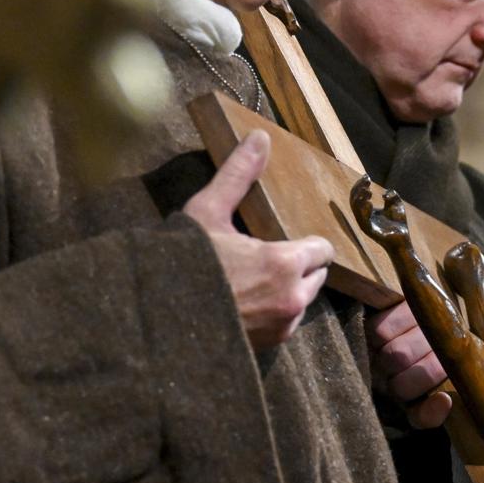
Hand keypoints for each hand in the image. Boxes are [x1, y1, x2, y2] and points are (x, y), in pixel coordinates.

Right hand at [184, 130, 334, 350]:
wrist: (160, 316)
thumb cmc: (184, 260)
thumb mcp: (207, 211)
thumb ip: (238, 175)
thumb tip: (261, 138)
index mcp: (285, 263)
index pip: (323, 250)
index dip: (307, 243)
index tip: (287, 239)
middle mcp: (293, 298)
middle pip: (317, 275)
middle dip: (299, 266)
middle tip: (266, 257)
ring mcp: (284, 325)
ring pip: (303, 300)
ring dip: (289, 290)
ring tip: (254, 280)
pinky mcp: (272, 345)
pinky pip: (286, 322)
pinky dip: (275, 312)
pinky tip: (247, 302)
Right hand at [367, 280, 483, 429]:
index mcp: (454, 329)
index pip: (404, 318)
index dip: (395, 318)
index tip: (411, 317)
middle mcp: (437, 357)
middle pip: (392, 351)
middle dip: (402, 350)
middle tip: (426, 351)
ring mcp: (438, 388)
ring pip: (396, 381)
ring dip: (411, 376)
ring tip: (438, 375)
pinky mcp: (447, 418)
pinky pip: (416, 416)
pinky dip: (425, 409)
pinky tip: (445, 401)